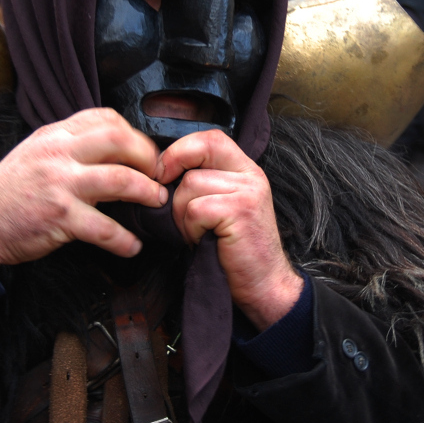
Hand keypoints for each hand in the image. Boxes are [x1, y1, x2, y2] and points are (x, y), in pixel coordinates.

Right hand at [0, 108, 167, 268]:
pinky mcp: (60, 217)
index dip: (133, 134)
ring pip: (120, 180)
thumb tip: (112, 149)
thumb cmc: (9, 191)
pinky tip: (132, 245)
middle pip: (119, 140)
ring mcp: (60, 184)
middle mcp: (58, 154)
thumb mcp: (35, 154)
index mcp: (54, 136)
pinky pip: (104, 229)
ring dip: (147, 193)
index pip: (104, 118)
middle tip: (158, 174)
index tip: (144, 152)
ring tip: (157, 202)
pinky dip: (124, 240)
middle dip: (147, 157)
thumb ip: (68, 147)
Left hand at [157, 129, 301, 331]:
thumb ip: (205, 183)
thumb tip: (160, 171)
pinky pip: (195, 209)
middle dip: (173, 176)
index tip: (163, 173)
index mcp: (245, 170)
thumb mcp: (223, 207)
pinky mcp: (240, 212)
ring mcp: (248, 192)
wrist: (263, 284)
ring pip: (190, 185)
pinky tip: (203, 240)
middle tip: (167, 201)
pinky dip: (190, 229)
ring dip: (181, 214)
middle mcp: (251, 175)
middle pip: (197, 153)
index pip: (210, 138)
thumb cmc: (235, 250)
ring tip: (196, 232)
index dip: (180, 150)